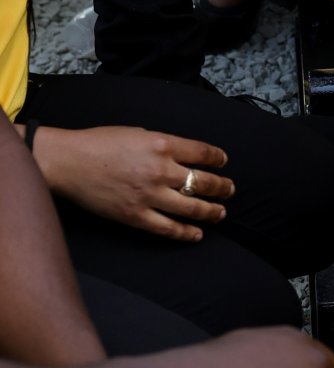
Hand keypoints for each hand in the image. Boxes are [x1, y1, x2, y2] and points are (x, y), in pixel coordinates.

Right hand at [35, 126, 233, 240]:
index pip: (202, 153)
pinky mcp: (135, 216)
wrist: (70, 162)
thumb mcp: (139, 133)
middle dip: (221, 187)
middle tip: (230, 190)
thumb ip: (163, 145)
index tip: (223, 162)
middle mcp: (160, 170)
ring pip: (191, 207)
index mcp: (162, 144)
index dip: (217, 158)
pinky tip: (196, 234)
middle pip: (202, 181)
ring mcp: (149, 195)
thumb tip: (182, 156)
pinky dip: (185, 232)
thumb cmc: (101, 142)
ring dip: (210, 210)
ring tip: (220, 213)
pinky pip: (167, 228)